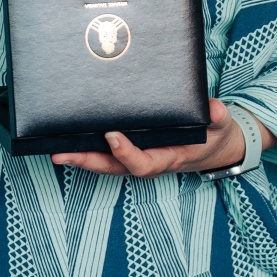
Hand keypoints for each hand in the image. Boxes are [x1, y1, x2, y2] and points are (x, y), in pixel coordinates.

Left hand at [52, 99, 272, 177]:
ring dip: (81, 157)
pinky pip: (108, 153)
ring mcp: (139, 157)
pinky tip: (68, 140)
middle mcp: (149, 161)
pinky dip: (89, 148)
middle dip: (88, 162)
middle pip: (114, 167)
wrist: (214, 145)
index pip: (144, 163)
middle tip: (62, 153)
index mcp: (169, 158)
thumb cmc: (214, 134)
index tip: (111, 136)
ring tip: (55, 149)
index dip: (126, 153)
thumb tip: (215, 109)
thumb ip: (217, 119)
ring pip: (106, 162)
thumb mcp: (221, 126)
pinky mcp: (133, 148)